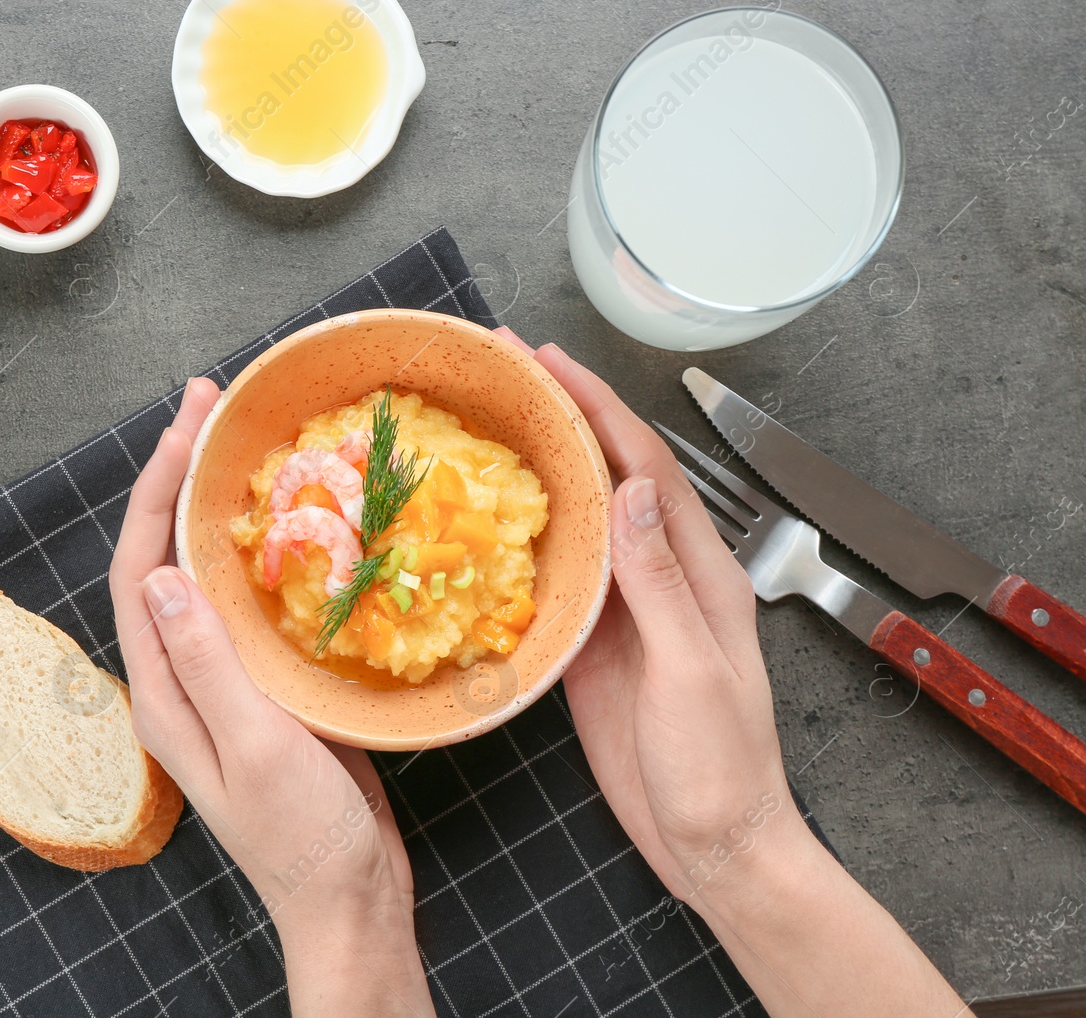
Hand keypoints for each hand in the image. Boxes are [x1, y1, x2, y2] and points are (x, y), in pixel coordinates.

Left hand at [108, 378, 434, 1017]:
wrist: (350, 899)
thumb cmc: (304, 838)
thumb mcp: (256, 747)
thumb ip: (208, 663)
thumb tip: (160, 572)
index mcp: (164, 694)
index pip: (138, 570)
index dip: (154, 492)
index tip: (186, 425)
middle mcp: (182, 680)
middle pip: (164, 560)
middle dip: (179, 478)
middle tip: (210, 405)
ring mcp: (224, 683)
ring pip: (208, 575)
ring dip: (217, 506)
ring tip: (240, 441)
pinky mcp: (267, 689)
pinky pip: (251, 603)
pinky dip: (264, 551)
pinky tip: (295, 522)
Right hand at [498, 328, 963, 1015]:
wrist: (714, 846)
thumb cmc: (722, 768)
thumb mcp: (693, 672)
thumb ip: (660, 583)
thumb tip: (631, 489)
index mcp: (699, 571)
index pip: (644, 466)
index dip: (597, 406)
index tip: (546, 360)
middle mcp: (662, 576)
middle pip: (609, 476)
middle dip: (562, 415)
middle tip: (501, 369)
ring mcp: (626, 610)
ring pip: (579, 518)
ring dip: (538, 465)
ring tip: (485, 421)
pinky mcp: (593, 646)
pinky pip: (558, 575)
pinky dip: (524, 536)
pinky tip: (487, 518)